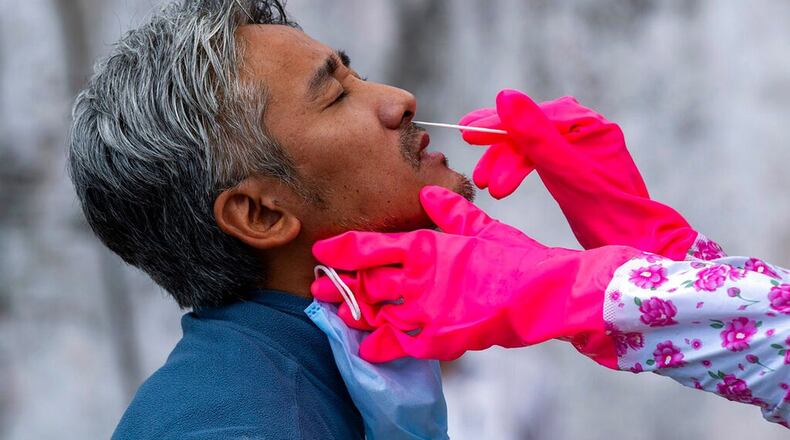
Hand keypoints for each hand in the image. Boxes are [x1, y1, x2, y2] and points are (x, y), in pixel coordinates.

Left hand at [311, 185, 637, 362]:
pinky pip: (401, 344)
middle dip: (341, 286)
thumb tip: (428, 189)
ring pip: (379, 314)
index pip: (371, 247)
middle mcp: (419, 279)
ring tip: (340, 313)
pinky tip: (367, 346)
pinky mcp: (440, 339)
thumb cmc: (514, 256)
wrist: (543, 293)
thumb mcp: (482, 226)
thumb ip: (450, 209)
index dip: (342, 250)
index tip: (322, 252)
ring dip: (357, 314)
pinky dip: (381, 346)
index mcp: (426, 246)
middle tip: (321, 289)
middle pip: (367, 283)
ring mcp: (428, 311)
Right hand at [461, 89, 696, 258]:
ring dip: (506, 165)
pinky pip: (538, 159)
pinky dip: (518, 170)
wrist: (635, 242)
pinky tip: (503, 183)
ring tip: (489, 189)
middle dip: (500, 152)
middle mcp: (583, 128)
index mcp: (585, 122)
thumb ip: (534, 133)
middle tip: (477, 173)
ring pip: (530, 146)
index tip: (466, 133)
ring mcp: (579, 146)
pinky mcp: (574, 166)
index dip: (497, 124)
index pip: (532, 116)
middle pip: (528, 130)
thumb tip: (504, 95)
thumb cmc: (605, 210)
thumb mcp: (563, 170)